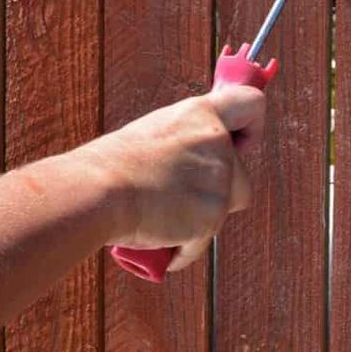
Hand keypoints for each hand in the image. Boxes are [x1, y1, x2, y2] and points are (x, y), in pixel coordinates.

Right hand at [72, 88, 265, 270]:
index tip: (241, 144)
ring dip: (204, 218)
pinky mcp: (213, 215)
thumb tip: (193, 162)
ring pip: (228, 207)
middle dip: (221, 192)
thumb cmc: (112, 166)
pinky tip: (163, 245)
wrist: (97, 192)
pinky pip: (205, 240)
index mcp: (199, 114)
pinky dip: (185, 248)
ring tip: (166, 220)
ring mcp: (219, 179)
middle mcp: (216, 141)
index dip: (253, 127)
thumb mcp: (153, 135)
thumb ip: (184, 142)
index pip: (251, 103)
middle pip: (242, 175)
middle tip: (183, 197)